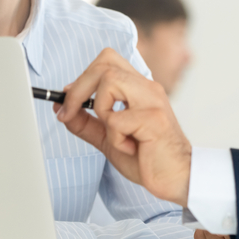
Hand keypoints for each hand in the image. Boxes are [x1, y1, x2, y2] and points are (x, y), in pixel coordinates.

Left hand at [55, 48, 192, 205]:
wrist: (177, 178)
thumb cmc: (147, 158)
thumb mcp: (109, 138)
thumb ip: (86, 123)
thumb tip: (60, 108)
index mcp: (139, 88)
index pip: (107, 60)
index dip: (83, 76)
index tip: (69, 99)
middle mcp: (147, 88)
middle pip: (104, 63)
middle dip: (79, 88)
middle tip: (70, 111)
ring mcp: (152, 101)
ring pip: (110, 81)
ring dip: (100, 109)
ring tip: (114, 132)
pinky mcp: (153, 119)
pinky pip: (116, 120)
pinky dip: (115, 139)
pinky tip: (132, 148)